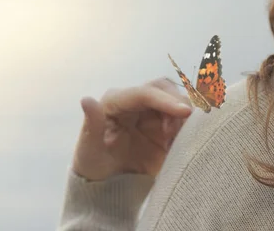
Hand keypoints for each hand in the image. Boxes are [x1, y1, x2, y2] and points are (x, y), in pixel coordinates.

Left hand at [72, 77, 192, 180]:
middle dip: (176, 103)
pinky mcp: (163, 127)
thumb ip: (92, 125)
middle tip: (176, 130)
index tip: (185, 112)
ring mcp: (150, 114)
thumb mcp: (89, 149)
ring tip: (172, 141)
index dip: (165, 100)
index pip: (143, 94)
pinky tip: (178, 144)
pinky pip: (181, 120)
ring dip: (182, 117)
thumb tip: (87, 99)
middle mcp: (134, 102)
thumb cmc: (93, 165)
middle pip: (163, 88)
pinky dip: (186, 127)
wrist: (106, 185)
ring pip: (175, 101)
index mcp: (115, 101)